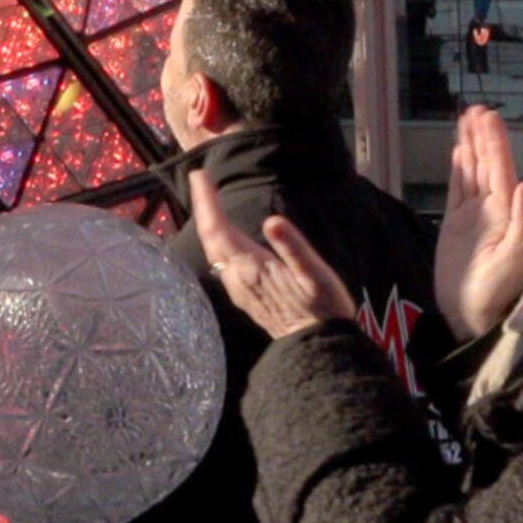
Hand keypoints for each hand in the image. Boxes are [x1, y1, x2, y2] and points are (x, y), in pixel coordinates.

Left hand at [190, 168, 353, 339]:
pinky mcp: (244, 296)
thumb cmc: (323, 308)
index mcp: (251, 267)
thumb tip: (273, 221)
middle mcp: (237, 278)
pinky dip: (216, 240)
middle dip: (203, 207)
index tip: (199, 175)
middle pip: (210, 238)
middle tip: (199, 178)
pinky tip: (222, 236)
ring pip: (213, 251)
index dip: (207, 201)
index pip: (218, 228)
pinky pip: (221, 261)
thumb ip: (292, 246)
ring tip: (207, 200)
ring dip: (208, 223)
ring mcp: (238, 289)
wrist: (318, 347)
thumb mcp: (314, 274)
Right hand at [435, 105, 522, 341]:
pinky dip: (459, 170)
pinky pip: (458, 189)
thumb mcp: (512, 261)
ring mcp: (474, 216)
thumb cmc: (494, 294)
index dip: (496, 144)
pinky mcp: (457, 224)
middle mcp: (493, 210)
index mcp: (508, 216)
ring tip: (467, 120)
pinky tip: (460, 152)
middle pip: (488, 165)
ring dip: (471, 146)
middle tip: (479, 109)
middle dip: (484, 137)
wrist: (468, 315)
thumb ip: (521, 224)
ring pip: (473, 172)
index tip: (491, 119)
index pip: (502, 171)